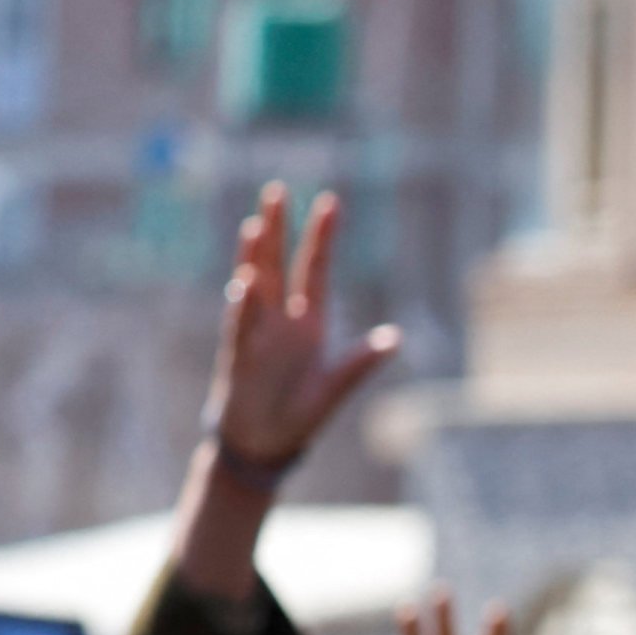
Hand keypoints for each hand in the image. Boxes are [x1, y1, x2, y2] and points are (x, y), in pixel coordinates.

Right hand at [206, 183, 400, 470]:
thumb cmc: (300, 412)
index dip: (322, 238)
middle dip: (279, 229)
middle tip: (276, 190)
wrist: (267, 444)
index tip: (329, 201)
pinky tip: (245, 282)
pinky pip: (242, 327)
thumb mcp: (338, 386)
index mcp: (309, 323)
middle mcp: (281, 321)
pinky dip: (245, 306)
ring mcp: (258, 335)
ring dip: (255, 258)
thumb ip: (362, 362)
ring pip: (255, 287)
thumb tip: (394, 339)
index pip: (316, 270)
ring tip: (257, 225)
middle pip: (279, 265)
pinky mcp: (240, 357)